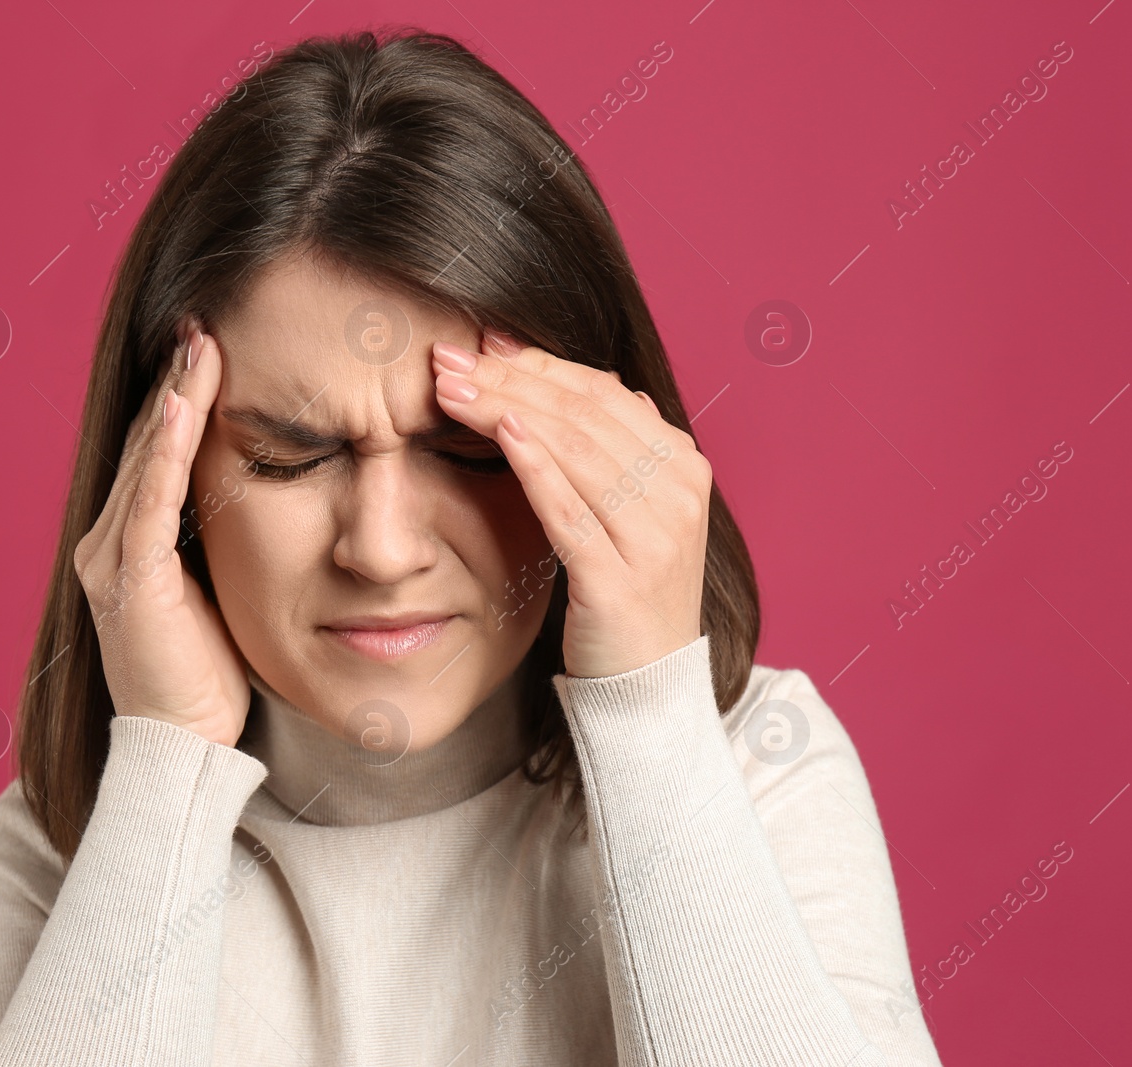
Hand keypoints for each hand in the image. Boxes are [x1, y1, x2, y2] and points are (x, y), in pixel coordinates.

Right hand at [73, 321, 251, 746]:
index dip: (186, 397)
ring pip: (147, 460)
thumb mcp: (223, 590)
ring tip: (200, 344)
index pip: (162, 452)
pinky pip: (150, 504)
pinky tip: (185, 409)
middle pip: (150, 442)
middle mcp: (112, 539)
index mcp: (136, 540)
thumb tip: (273, 499)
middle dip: (179, 382)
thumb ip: (228, 544)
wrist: (183, 744)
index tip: (216, 345)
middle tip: (206, 320)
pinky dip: (166, 453)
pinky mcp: (129, 581)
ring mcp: (113, 558)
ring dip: (175, 399)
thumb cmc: (210, 673)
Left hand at [431, 330, 711, 678]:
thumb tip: (599, 385)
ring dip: (504, 409)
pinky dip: (534, 465)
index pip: (603, 394)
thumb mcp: (635, 514)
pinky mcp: (619, 580)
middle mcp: (677, 493)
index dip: (538, 364)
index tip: (481, 345)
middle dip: (509, 379)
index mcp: (683, 466)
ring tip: (451, 388)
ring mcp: (654, 536)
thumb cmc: (630, 595)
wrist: (650, 687)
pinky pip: (569, 510)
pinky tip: (500, 431)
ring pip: (572, 451)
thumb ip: (620, 452)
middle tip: (448, 357)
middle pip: (583, 414)